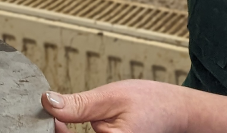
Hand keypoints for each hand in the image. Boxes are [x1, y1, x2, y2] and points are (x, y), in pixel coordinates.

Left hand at [41, 80, 189, 132]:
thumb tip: (48, 103)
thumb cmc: (152, 102)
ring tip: (86, 118)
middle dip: (65, 131)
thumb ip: (79, 104)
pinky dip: (88, 132)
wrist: (178, 111)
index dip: (55, 130)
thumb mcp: (112, 96)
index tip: (53, 114)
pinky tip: (93, 124)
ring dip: (75, 132)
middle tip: (69, 115)